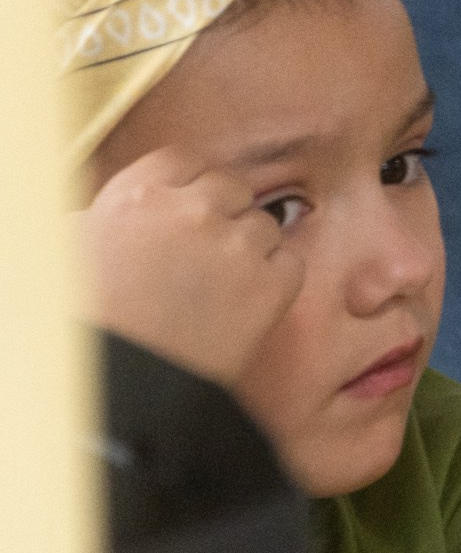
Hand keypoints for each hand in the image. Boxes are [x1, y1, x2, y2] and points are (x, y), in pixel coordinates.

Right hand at [79, 147, 302, 387]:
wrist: (126, 391)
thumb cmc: (94, 326)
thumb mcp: (78, 253)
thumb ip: (111, 218)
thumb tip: (127, 207)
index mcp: (136, 195)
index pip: (185, 162)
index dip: (190, 189)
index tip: (189, 213)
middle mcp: (191, 210)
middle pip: (231, 189)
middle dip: (223, 218)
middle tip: (203, 261)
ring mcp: (237, 244)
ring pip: (264, 225)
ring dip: (250, 252)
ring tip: (215, 294)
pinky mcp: (272, 283)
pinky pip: (290, 263)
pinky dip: (275, 282)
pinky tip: (240, 309)